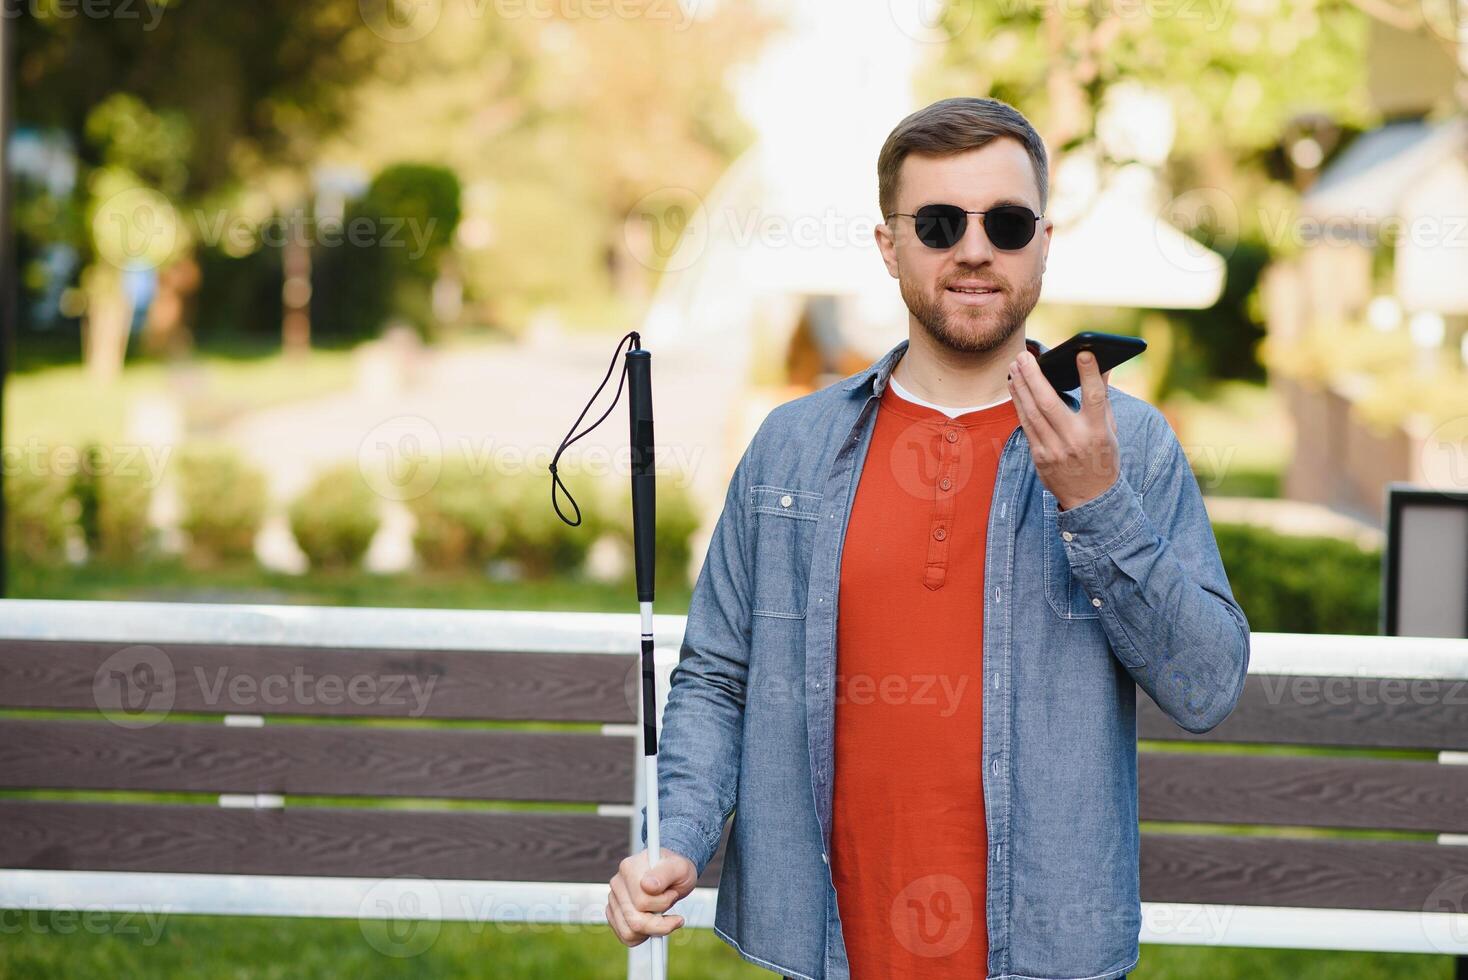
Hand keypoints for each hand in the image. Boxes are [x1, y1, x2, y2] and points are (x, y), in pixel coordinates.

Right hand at [606, 847, 696, 946]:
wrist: (672, 876)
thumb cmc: (677, 871)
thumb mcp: (680, 868)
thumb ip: (664, 875)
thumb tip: (647, 885)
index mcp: (628, 868)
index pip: (642, 902)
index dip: (663, 903)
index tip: (674, 895)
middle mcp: (617, 883)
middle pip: (634, 920)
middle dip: (659, 922)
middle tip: (672, 911)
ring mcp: (613, 899)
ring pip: (629, 932)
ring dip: (652, 931)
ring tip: (661, 916)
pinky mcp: (613, 914)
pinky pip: (626, 937)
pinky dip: (643, 936)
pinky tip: (653, 923)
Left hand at [1006, 349, 1119, 510]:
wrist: (1091, 499)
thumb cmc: (1103, 458)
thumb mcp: (1110, 431)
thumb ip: (1103, 399)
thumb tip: (1103, 366)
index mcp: (1098, 432)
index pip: (1094, 398)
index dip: (1089, 374)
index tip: (1083, 352)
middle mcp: (1075, 441)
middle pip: (1050, 403)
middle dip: (1034, 376)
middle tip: (1024, 356)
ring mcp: (1054, 450)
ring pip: (1032, 412)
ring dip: (1021, 386)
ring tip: (1015, 366)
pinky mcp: (1039, 457)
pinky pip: (1026, 425)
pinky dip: (1019, 403)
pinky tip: (1015, 387)